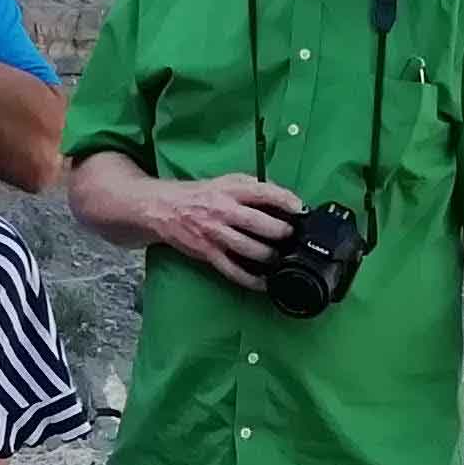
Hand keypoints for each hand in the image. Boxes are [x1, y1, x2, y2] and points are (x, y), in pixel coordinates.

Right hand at [143, 171, 301, 288]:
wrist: (163, 207)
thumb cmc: (200, 194)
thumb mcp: (226, 181)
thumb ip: (253, 186)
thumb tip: (283, 196)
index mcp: (230, 190)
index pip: (263, 192)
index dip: (286, 200)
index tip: (301, 208)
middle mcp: (223, 210)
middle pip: (260, 224)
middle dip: (282, 232)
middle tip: (293, 237)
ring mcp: (215, 233)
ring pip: (250, 249)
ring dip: (270, 257)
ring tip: (282, 259)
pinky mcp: (207, 252)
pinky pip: (233, 270)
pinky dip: (251, 280)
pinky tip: (265, 283)